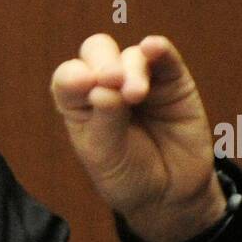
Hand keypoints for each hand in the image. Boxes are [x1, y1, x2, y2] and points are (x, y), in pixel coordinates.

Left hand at [50, 34, 226, 241]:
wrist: (169, 194)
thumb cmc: (129, 176)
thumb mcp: (107, 158)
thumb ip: (105, 122)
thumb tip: (104, 87)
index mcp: (79, 104)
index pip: (68, 77)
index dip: (73, 76)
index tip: (84, 86)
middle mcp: (107, 85)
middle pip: (97, 53)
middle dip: (102, 63)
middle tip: (110, 81)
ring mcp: (140, 79)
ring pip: (131, 55)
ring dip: (131, 70)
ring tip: (135, 95)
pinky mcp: (173, 81)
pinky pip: (165, 56)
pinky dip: (158, 48)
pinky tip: (153, 47)